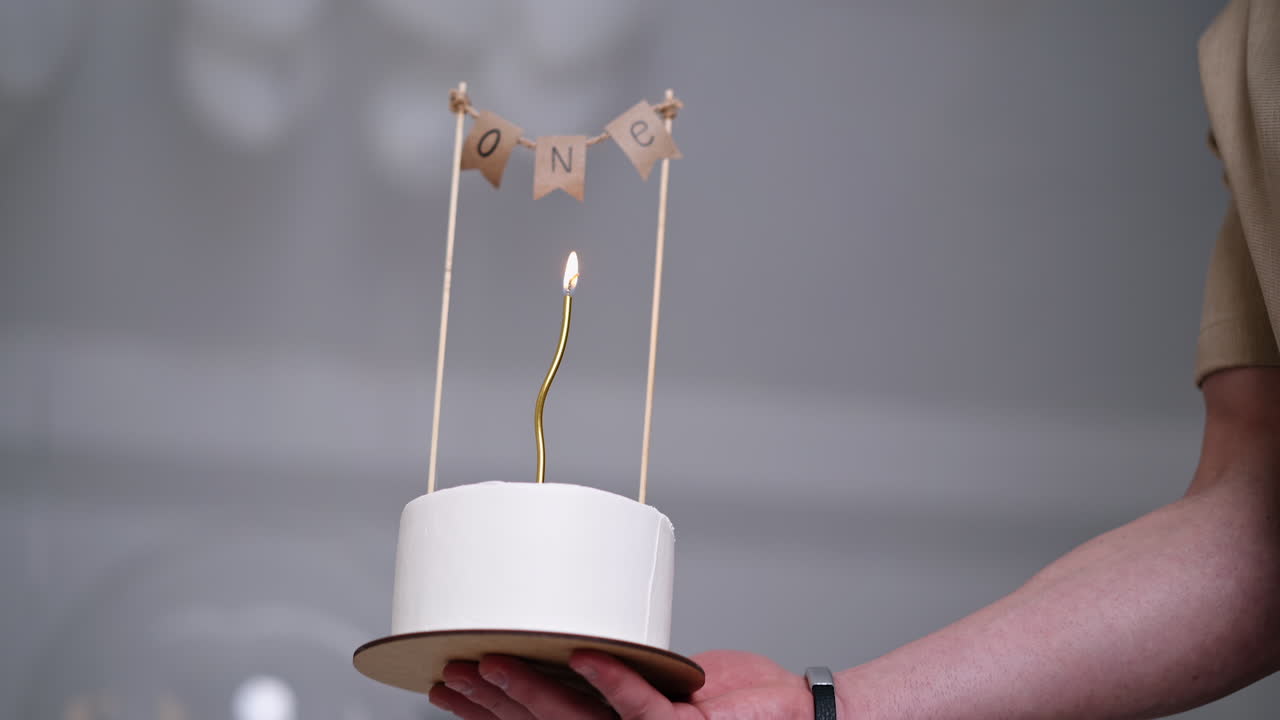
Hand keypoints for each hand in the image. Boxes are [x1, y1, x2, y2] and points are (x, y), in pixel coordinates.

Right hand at [428, 649, 811, 719]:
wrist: (797, 715)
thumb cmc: (740, 700)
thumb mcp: (662, 682)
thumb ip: (624, 672)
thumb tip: (585, 640)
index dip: (490, 710)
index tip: (450, 688)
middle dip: (490, 701)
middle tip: (451, 674)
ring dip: (530, 690)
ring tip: (493, 662)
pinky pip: (640, 703)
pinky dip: (612, 678)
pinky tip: (585, 655)